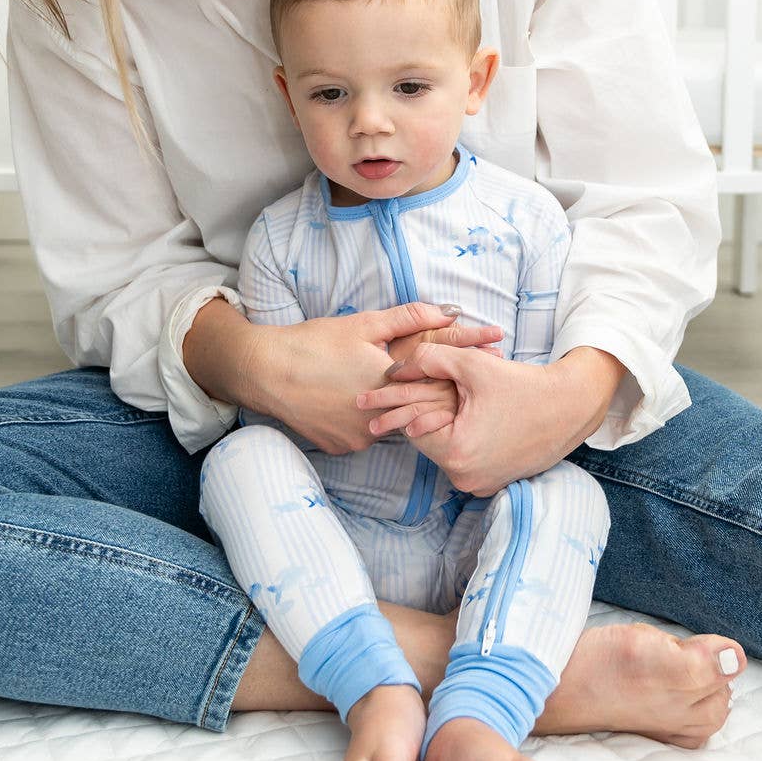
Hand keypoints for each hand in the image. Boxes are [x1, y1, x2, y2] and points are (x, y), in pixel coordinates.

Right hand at [250, 303, 503, 455]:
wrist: (265, 372)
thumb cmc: (313, 343)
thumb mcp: (363, 324)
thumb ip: (410, 319)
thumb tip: (450, 312)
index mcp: (391, 382)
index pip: (442, 372)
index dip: (468, 359)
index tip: (496, 349)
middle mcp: (383, 416)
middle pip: (424, 401)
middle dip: (445, 386)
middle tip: (471, 376)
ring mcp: (364, 437)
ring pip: (396, 421)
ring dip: (406, 406)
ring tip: (407, 391)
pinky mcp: (346, 448)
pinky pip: (371, 434)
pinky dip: (374, 421)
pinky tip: (367, 407)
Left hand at [356, 346, 624, 494]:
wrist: (572, 407)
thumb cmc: (525, 385)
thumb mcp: (473, 365)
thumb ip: (430, 359)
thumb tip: (396, 366)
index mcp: (457, 453)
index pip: (411, 427)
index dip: (392, 405)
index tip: (363, 399)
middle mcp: (465, 477)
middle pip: (424, 441)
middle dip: (410, 416)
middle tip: (373, 407)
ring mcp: (480, 484)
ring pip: (443, 450)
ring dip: (435, 427)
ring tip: (419, 408)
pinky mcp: (493, 482)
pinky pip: (462, 459)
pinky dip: (457, 439)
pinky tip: (456, 420)